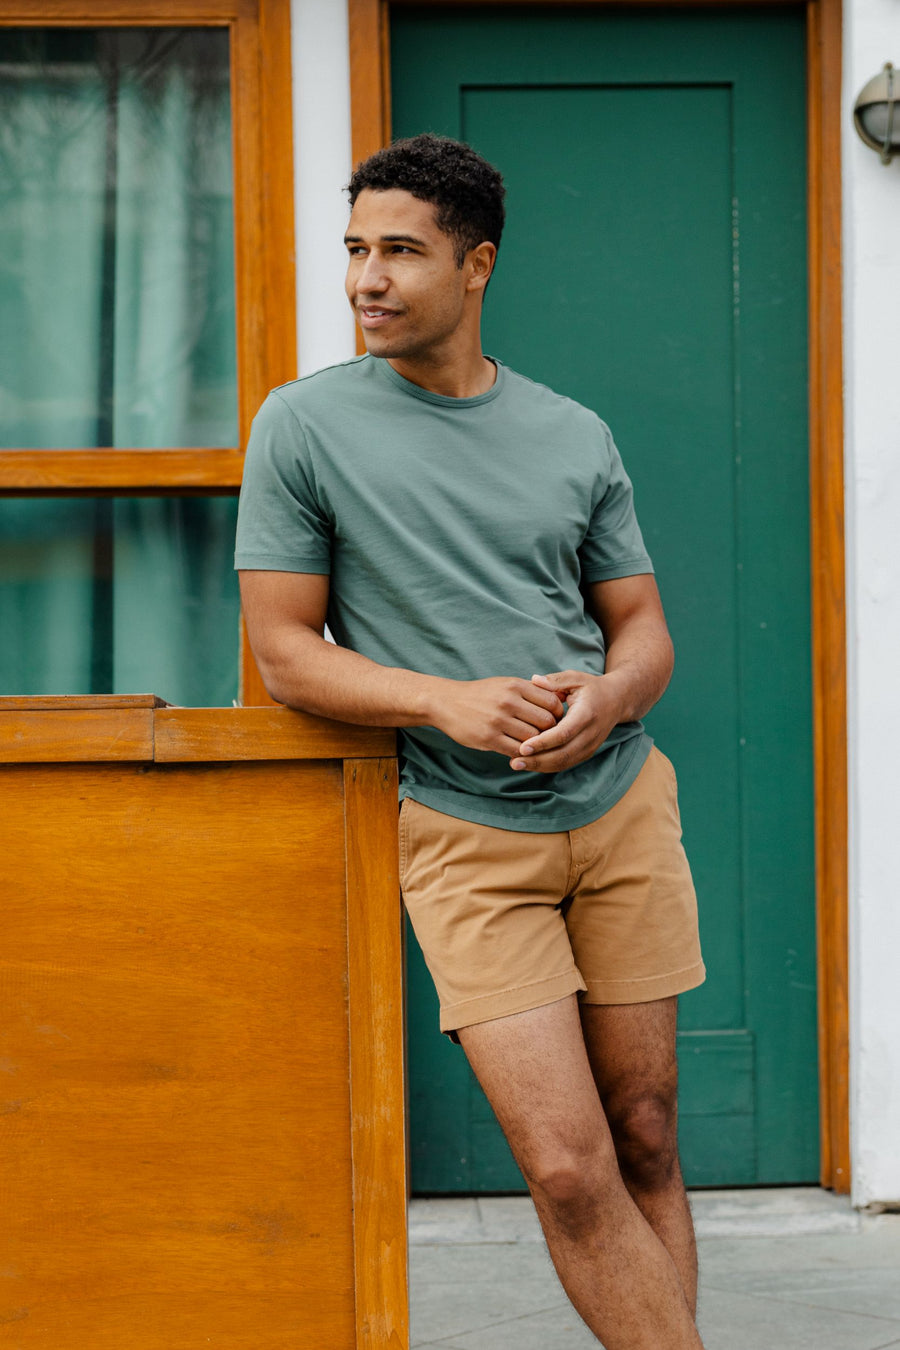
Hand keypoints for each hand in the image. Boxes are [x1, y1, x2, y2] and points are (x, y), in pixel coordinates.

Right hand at [432, 676, 564, 757]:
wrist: (446, 702)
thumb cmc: (480, 694)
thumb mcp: (505, 684)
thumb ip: (529, 691)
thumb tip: (558, 700)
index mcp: (515, 686)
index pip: (551, 702)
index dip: (558, 714)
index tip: (554, 721)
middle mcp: (508, 701)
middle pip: (546, 722)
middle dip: (550, 731)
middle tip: (547, 737)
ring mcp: (498, 720)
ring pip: (533, 738)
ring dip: (536, 745)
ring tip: (533, 745)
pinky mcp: (488, 738)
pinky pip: (515, 750)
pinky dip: (522, 754)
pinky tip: (520, 752)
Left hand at [509, 670, 626, 773]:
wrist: (617, 700)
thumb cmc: (592, 687)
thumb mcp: (575, 678)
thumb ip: (555, 680)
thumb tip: (534, 680)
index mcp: (586, 714)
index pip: (563, 734)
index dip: (543, 742)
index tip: (522, 746)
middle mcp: (590, 734)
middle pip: (563, 754)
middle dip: (537, 760)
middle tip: (514, 762)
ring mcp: (590, 746)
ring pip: (564, 762)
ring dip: (540, 766)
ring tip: (517, 764)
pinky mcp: (587, 752)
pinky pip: (566, 763)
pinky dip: (548, 766)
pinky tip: (530, 763)